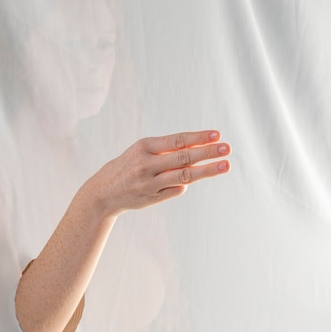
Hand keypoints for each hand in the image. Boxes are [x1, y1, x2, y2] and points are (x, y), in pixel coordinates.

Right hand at [88, 130, 230, 216]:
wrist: (103, 191)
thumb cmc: (128, 166)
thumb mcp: (141, 151)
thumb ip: (166, 150)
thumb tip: (199, 147)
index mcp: (145, 146)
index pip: (177, 140)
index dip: (198, 137)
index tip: (217, 134)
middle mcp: (146, 164)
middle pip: (183, 157)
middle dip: (208, 152)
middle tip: (227, 149)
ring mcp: (149, 182)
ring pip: (183, 175)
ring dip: (207, 170)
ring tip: (225, 165)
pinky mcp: (152, 197)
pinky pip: (176, 190)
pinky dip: (185, 185)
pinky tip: (189, 181)